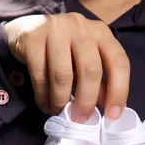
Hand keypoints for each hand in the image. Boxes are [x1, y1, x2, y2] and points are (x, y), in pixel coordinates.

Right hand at [3, 13, 129, 121]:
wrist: (25, 30)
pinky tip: (45, 104)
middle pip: (90, 69)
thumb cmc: (62, 50)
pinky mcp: (32, 37)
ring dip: (61, 101)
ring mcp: (55, 28)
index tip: (112, 115)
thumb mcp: (84, 62)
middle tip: (79, 119)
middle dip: (86, 101)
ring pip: (63, 75)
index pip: (118, 61)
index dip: (119, 91)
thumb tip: (109, 108)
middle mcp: (80, 26)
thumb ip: (99, 82)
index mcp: (100, 32)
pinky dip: (43, 96)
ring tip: (59, 112)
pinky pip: (40, 75)